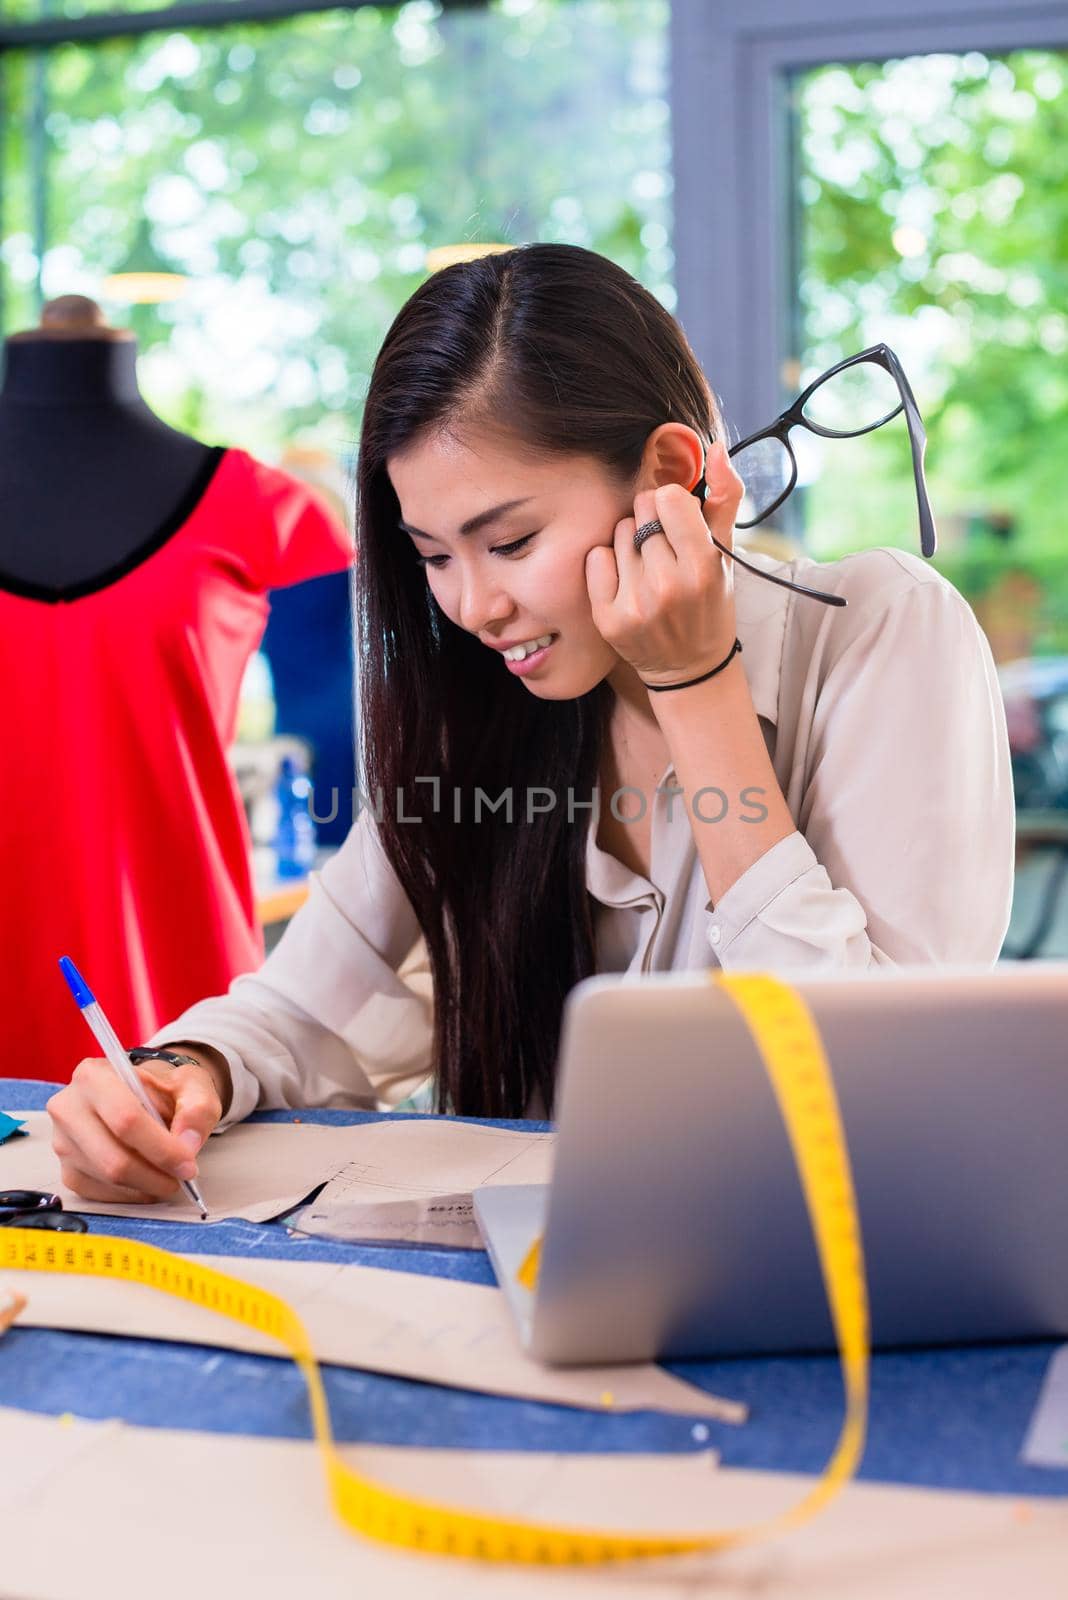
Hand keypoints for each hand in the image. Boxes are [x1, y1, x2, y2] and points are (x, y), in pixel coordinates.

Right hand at [47, 1055, 223, 1203]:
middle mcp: (68, 1108)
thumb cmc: (164, 1089)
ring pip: (108, 1179)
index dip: (161, 1148)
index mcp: (94, 1076)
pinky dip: (132, 1194)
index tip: (188, 1164)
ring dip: (147, 1185)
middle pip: (112, 1157)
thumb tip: (187, 1145)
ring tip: (169, 1175)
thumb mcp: (192, 1086)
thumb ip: (198, 1109)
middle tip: (183, 1176)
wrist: (144, 1096)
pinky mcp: (67, 1171)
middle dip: (155, 1174)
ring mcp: (62, 1142)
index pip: (125, 1120)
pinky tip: (149, 1181)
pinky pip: (101, 1195)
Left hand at [585, 441, 743, 687]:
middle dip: (652, 523)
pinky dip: (607, 564)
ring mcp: (635, 604)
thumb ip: (724, 499)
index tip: (678, 524)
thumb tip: (714, 449)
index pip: (668, 498)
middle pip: (642, 512)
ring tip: (647, 570)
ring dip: (630, 544)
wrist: (689, 669)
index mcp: (703, 568)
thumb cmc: (709, 605)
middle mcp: (668, 587)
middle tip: (663, 552)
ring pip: (618, 533)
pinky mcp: (608, 618)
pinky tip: (626, 582)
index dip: (672, 505)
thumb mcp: (726, 556)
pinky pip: (596, 558)